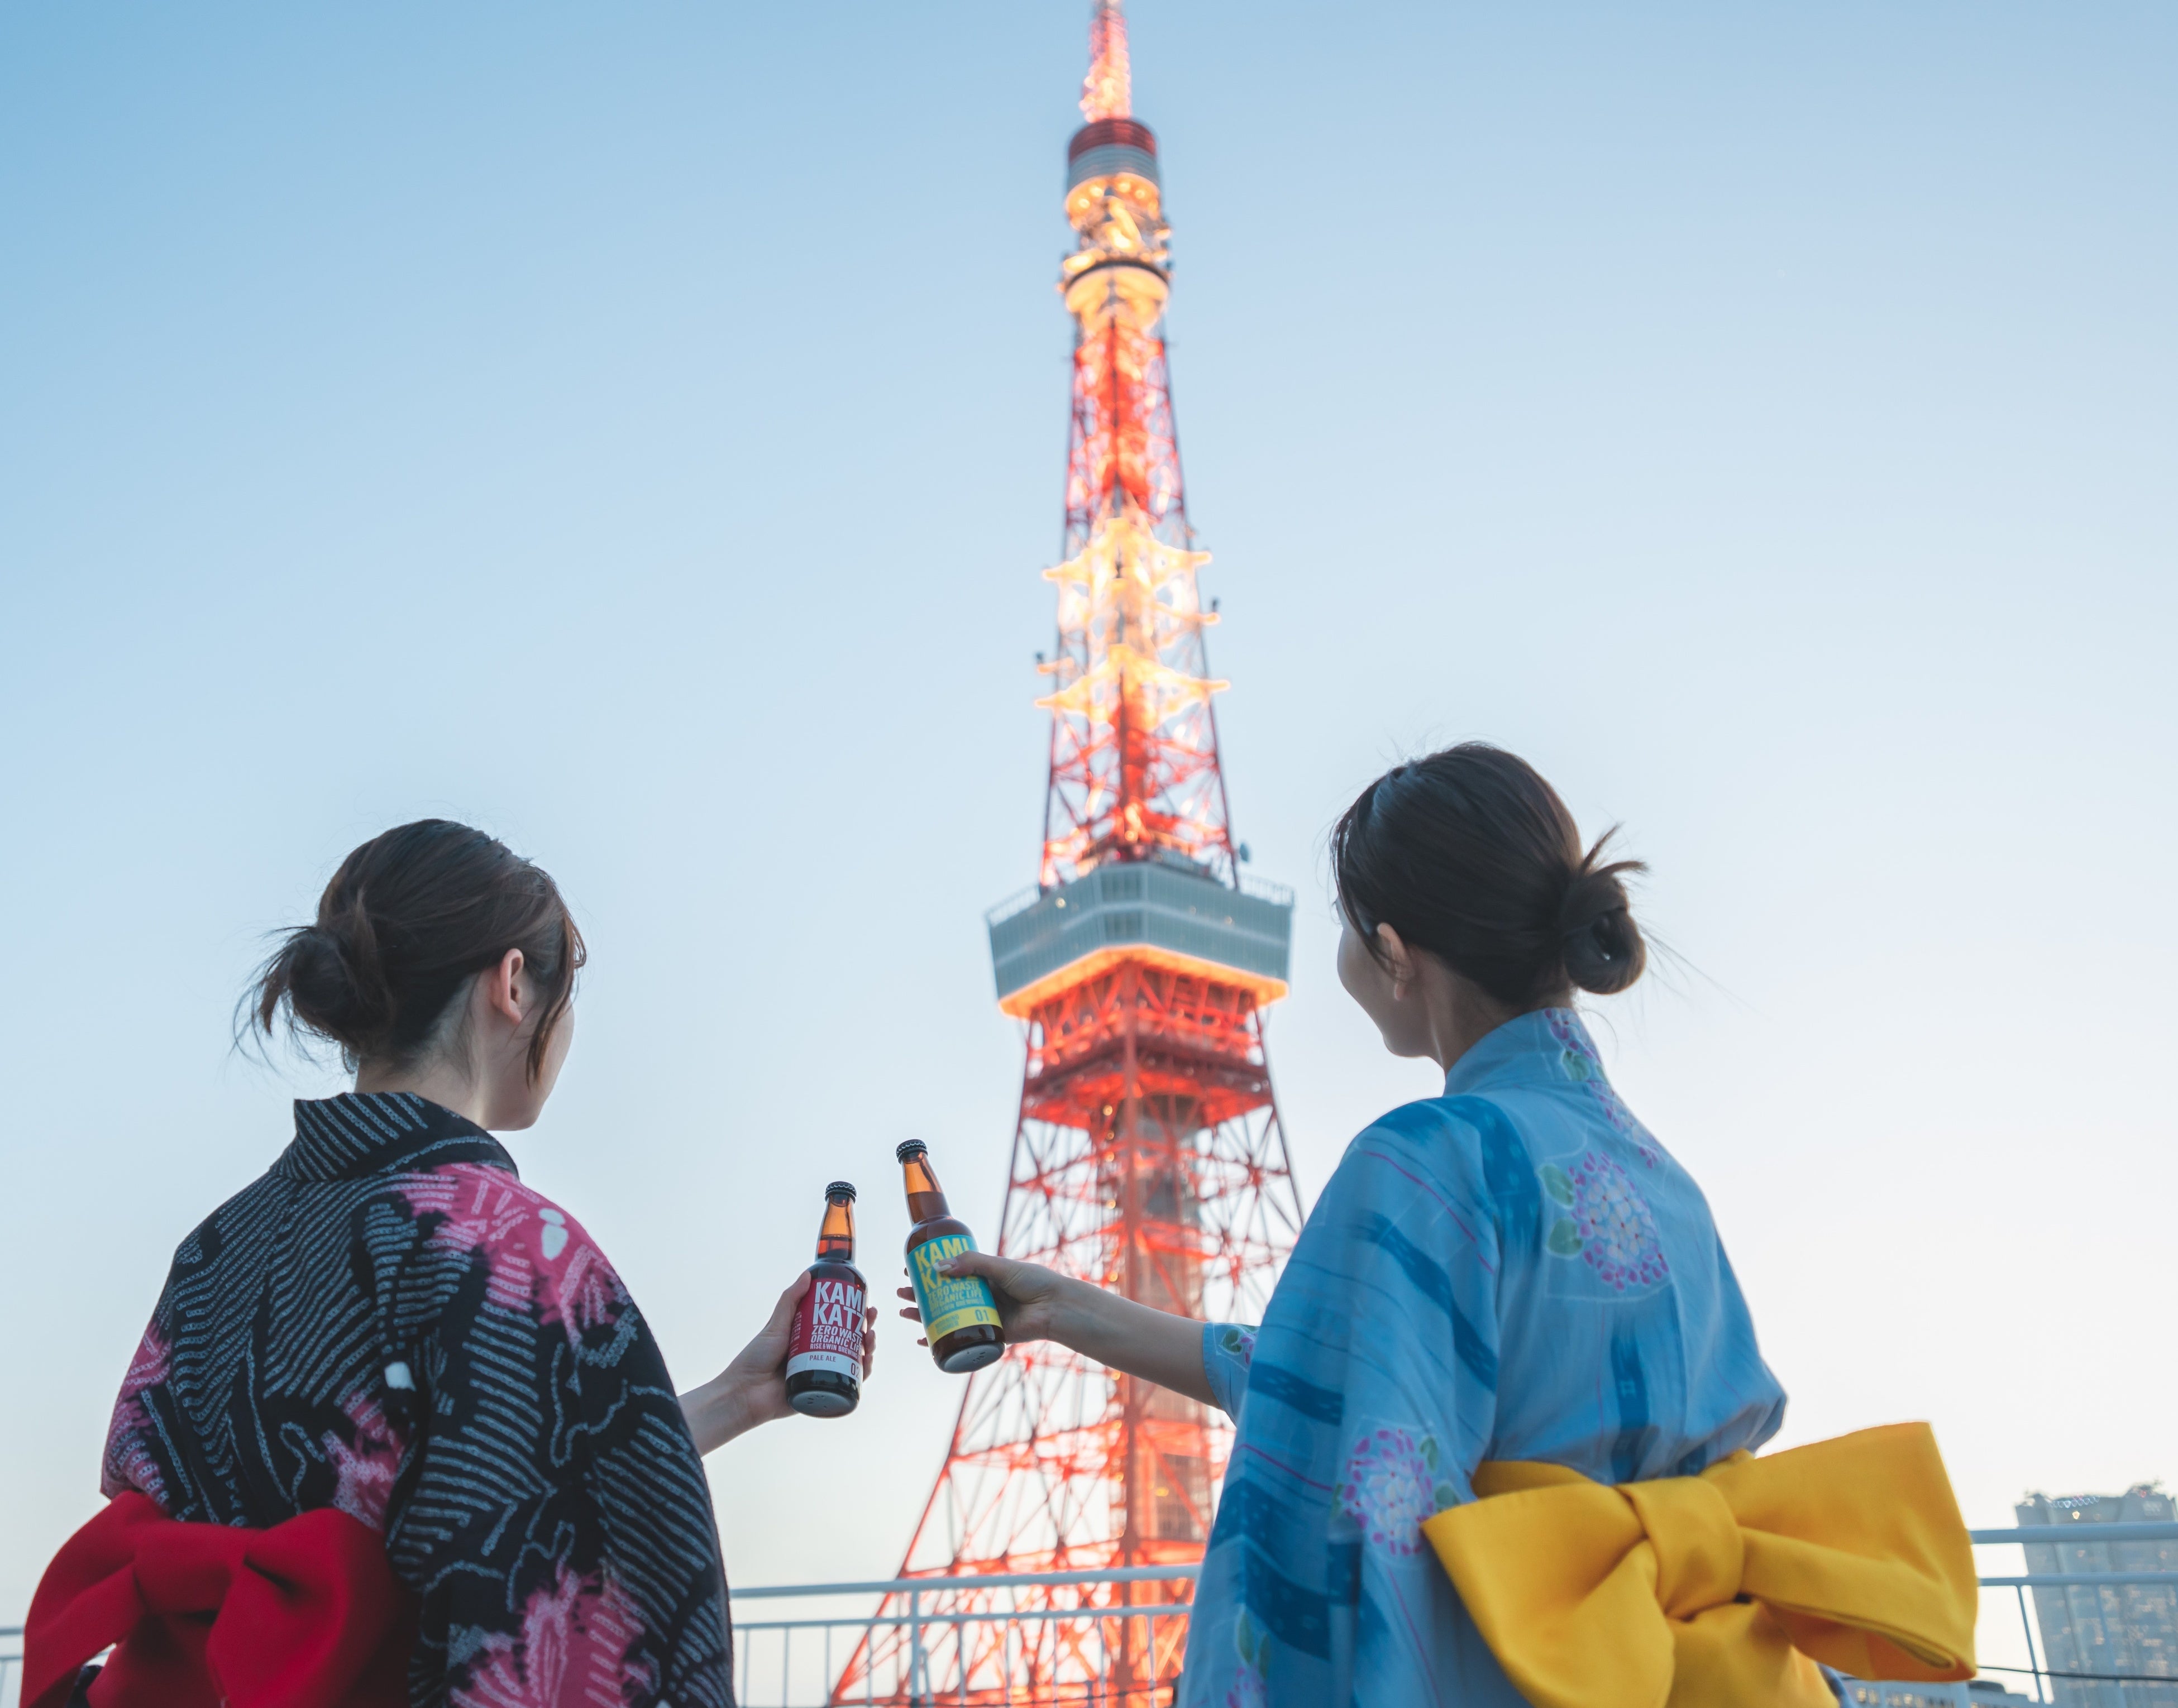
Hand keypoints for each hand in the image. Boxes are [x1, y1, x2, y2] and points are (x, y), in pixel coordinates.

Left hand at [679, 1272, 878, 1455]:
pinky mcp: (823, 1394)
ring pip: (854, 1361)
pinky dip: (861, 1374)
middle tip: (871, 1318)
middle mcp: (818, 1356)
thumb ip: (790, 1300)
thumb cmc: (754, 1359)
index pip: (839, 1324)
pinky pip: (848, 1385)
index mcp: (809, 1339)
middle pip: (851, 1341)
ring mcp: (822, 1374)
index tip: (865, 1303)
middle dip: (867, 1329)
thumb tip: (808, 1274)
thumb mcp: (775, 1325)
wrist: (744, 1394)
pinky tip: (866, 1363)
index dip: (856, 1314)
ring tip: (870, 1338)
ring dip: (869, 1349)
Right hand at [898, 1250, 1214, 1404]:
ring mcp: (983, 1315)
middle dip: (921, 1293)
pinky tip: (925, 1342)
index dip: (929, 1270)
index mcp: (984, 1275)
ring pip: (947, 1315)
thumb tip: (937, 1269)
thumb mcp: (999, 1267)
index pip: (949, 1270)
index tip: (910, 1266)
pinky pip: (960, 1337)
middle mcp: (981, 1295)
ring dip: (925, 1315)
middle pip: (943, 1294)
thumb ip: (971, 1265)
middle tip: (900, 1291)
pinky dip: (941, 1340)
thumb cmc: (1034, 1282)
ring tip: (905, 1312)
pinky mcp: (989, 1334)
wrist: (1056, 1308)